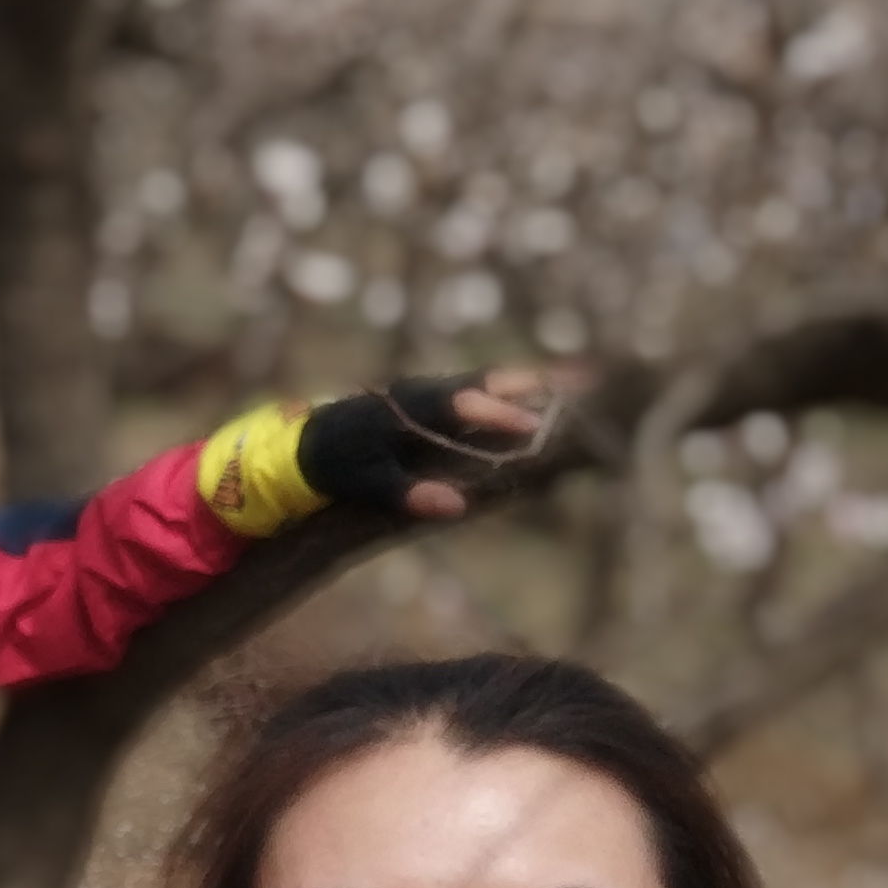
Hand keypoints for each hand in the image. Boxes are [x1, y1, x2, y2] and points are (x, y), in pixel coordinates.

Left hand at [297, 368, 553, 519]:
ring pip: (484, 381)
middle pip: (483, 381)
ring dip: (523, 382)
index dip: (498, 414)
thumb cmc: (341, 464)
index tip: (531, 426)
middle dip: (526, 383)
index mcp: (412, 409)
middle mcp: (426, 392)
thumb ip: (409, 493)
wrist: (310, 442)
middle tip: (578, 382)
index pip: (463, 406)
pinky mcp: (433, 399)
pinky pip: (475, 389)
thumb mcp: (369, 484)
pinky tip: (537, 393)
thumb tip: (456, 506)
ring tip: (574, 380)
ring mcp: (431, 392)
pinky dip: (506, 389)